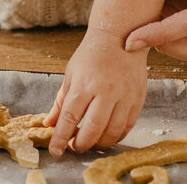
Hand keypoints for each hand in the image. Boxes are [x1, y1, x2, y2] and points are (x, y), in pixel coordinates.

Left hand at [45, 28, 147, 154]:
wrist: (121, 36)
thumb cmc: (92, 54)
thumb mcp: (71, 74)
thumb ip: (60, 101)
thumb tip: (49, 123)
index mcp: (84, 84)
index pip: (69, 117)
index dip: (61, 137)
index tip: (56, 151)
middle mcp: (105, 90)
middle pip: (93, 128)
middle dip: (82, 144)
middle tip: (75, 146)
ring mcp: (124, 95)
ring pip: (112, 131)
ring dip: (100, 143)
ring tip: (91, 142)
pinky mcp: (137, 98)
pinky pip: (127, 126)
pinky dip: (116, 136)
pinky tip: (107, 136)